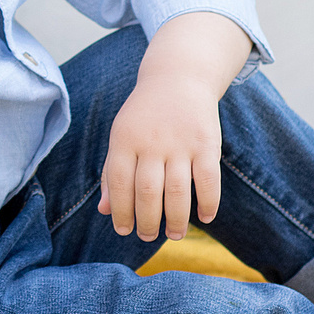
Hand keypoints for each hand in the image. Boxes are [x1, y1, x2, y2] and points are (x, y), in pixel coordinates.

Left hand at [97, 12, 250, 241]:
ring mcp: (181, 142)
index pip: (120, 183)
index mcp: (125, 139)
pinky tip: (205, 216)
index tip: (124, 230)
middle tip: (148, 236)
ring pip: (178, 191)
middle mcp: (152, 142)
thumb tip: (105, 210)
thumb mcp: (121, 135)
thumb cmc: (145, 114)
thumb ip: (112, 172)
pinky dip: (208, 202)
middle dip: (147, 221)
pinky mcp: (207, 142)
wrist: (178, 77)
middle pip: (149, 192)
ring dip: (176, 220)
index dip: (121, 211)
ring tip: (174, 233)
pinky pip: (208, 180)